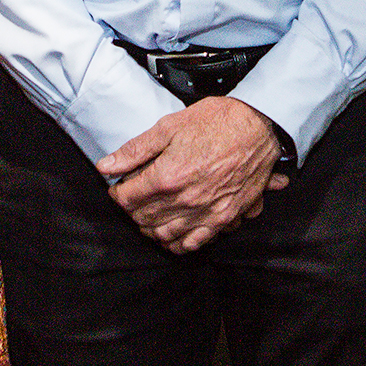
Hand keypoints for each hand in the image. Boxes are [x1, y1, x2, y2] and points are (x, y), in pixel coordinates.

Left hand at [96, 96, 286, 253]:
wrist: (259, 125)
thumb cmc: (217, 121)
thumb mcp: (169, 126)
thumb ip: (135, 150)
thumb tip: (106, 166)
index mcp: (167, 176)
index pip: (127, 198)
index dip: (118, 192)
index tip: (119, 187)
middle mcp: (184, 199)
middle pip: (143, 217)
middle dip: (131, 210)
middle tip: (132, 199)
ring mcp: (204, 211)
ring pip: (164, 233)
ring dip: (149, 228)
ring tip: (147, 216)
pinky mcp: (223, 217)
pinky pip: (194, 242)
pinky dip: (177, 243)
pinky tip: (170, 237)